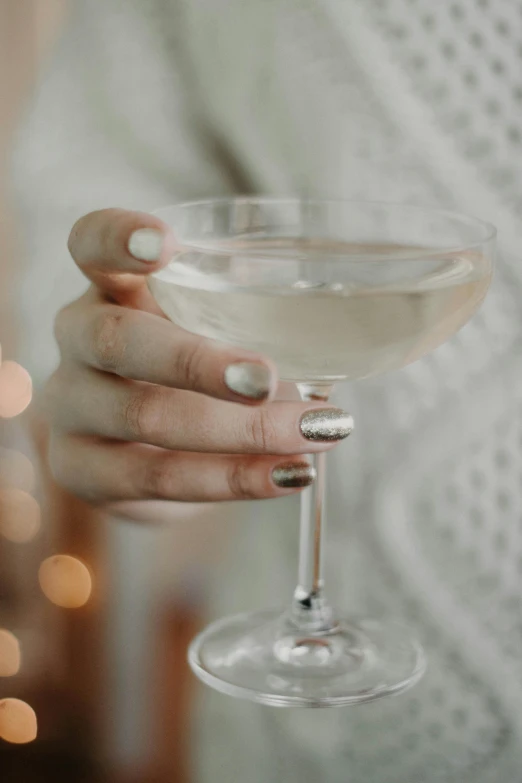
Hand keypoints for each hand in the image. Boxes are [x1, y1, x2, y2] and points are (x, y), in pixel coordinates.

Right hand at [44, 208, 352, 517]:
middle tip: (267, 379)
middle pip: (116, 340)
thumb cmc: (190, 371)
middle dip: (197, 362)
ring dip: (240, 430)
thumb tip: (347, 335)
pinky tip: (289, 473)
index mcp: (111, 287)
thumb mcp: (207, 328)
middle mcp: (79, 339)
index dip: (119, 238)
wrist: (144, 448)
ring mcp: (71, 407)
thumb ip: (248, 321)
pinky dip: (232, 478)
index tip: (165, 243)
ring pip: (143, 417)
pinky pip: (157, 479)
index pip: (91, 244)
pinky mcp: (82, 470)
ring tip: (315, 431)